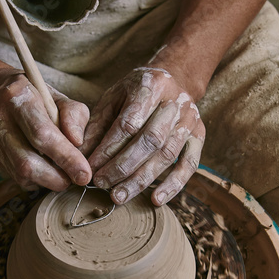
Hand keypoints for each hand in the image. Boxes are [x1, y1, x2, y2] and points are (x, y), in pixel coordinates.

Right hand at [0, 69, 91, 190]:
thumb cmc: (33, 93)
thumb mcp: (58, 95)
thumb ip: (74, 115)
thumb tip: (77, 142)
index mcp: (18, 97)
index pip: (42, 134)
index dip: (65, 157)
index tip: (84, 174)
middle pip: (26, 162)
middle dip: (55, 178)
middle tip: (74, 178)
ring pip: (19, 173)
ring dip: (46, 181)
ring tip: (62, 175)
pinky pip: (14, 176)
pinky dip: (35, 180)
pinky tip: (46, 171)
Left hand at [81, 67, 204, 205]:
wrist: (175, 79)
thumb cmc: (136, 92)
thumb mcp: (113, 97)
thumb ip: (97, 124)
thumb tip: (79, 155)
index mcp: (151, 86)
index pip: (128, 123)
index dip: (108, 149)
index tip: (91, 167)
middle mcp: (175, 102)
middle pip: (150, 140)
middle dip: (123, 166)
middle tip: (102, 184)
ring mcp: (190, 120)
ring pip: (167, 155)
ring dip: (141, 179)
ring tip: (119, 196)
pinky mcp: (199, 136)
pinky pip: (189, 165)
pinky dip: (174, 185)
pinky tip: (155, 200)